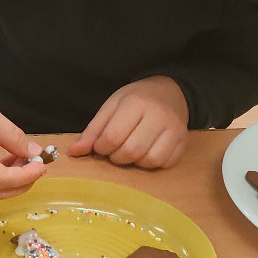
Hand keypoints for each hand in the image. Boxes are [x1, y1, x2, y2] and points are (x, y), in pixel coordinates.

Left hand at [71, 77, 188, 169]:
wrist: (169, 93)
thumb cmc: (135, 100)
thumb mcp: (111, 107)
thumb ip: (93, 130)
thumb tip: (73, 152)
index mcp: (136, 103)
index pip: (112, 137)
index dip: (101, 147)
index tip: (101, 144)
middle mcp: (158, 116)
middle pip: (131, 151)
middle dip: (116, 156)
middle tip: (115, 149)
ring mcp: (175, 130)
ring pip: (149, 161)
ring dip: (134, 162)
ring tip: (131, 149)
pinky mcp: (183, 143)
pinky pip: (164, 164)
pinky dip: (151, 163)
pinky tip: (146, 152)